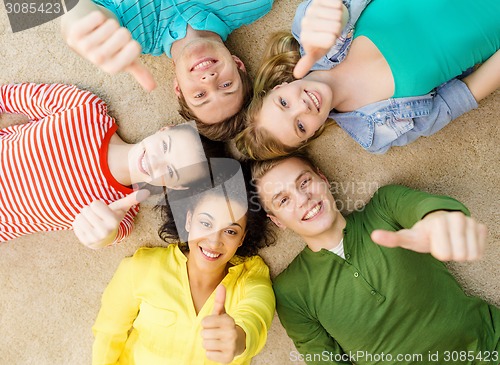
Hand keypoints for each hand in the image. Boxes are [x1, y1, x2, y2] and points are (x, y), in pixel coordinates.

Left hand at [65, 11, 155, 90]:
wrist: (79, 36)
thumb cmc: (106, 48)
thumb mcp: (123, 61)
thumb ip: (138, 72)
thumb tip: (153, 88)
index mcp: (112, 68)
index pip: (135, 48)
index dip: (133, 43)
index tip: (124, 47)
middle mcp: (98, 60)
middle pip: (124, 34)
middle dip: (121, 32)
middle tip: (112, 38)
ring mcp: (85, 47)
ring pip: (111, 24)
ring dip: (109, 24)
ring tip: (101, 32)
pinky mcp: (75, 33)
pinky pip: (97, 17)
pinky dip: (98, 17)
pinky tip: (92, 26)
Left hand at [72, 189, 149, 248]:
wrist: (105, 238)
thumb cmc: (112, 219)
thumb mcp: (121, 209)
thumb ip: (132, 199)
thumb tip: (146, 192)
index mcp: (113, 221)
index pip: (94, 203)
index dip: (97, 205)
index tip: (103, 211)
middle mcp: (104, 231)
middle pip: (86, 209)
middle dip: (90, 210)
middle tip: (97, 216)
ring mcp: (94, 237)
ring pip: (79, 217)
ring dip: (84, 216)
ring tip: (92, 221)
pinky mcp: (84, 241)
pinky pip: (75, 225)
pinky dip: (79, 224)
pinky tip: (87, 227)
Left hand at [201, 285, 245, 363]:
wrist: (237, 342)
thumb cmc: (224, 326)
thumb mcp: (222, 313)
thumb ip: (219, 300)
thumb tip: (221, 285)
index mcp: (229, 320)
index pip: (204, 322)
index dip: (206, 323)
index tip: (213, 324)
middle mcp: (232, 333)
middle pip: (204, 334)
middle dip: (207, 334)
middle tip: (215, 334)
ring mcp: (230, 346)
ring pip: (205, 344)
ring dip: (208, 343)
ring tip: (216, 341)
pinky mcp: (228, 358)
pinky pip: (208, 354)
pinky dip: (211, 353)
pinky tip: (218, 349)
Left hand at [294, 0, 346, 78]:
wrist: (322, 20)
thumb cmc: (322, 39)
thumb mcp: (315, 52)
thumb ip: (307, 62)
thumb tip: (297, 75)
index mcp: (305, 36)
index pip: (330, 39)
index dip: (333, 39)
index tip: (327, 39)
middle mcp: (306, 22)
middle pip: (335, 27)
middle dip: (336, 29)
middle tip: (330, 30)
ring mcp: (312, 8)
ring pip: (337, 14)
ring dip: (338, 18)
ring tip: (331, 21)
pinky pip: (336, 4)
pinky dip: (338, 7)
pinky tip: (331, 10)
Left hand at [371, 211, 487, 261]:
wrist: (438, 221)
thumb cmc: (422, 232)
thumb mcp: (407, 237)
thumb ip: (391, 238)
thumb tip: (373, 236)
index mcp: (439, 221)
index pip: (444, 254)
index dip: (437, 251)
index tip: (432, 241)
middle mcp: (457, 218)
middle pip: (459, 256)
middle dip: (449, 253)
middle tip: (442, 243)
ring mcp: (472, 222)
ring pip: (471, 255)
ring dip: (460, 252)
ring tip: (450, 242)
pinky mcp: (481, 227)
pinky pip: (480, 251)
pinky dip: (471, 250)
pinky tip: (461, 241)